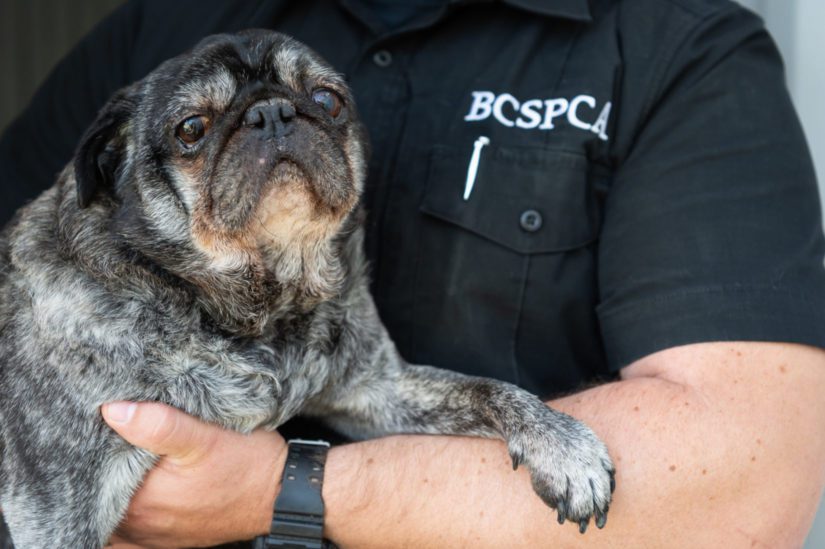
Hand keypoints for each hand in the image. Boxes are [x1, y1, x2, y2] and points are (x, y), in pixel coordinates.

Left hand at [101, 402, 285, 548]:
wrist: (284, 495)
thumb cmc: (249, 465)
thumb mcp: (208, 436)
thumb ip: (159, 425)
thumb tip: (112, 410)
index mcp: (143, 501)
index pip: (92, 473)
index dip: (91, 446)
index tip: (98, 420)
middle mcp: (142, 525)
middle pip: (99, 494)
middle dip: (98, 464)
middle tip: (109, 431)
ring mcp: (154, 535)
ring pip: (113, 510)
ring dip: (111, 486)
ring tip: (124, 453)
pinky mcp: (168, 537)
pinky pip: (130, 527)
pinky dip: (126, 506)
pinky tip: (138, 484)